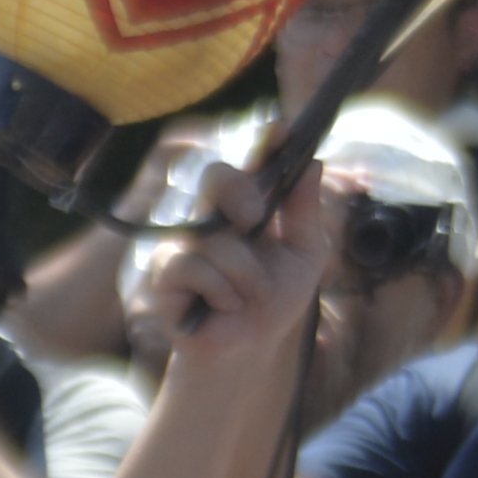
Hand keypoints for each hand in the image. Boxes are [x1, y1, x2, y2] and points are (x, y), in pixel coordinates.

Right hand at [135, 161, 335, 368]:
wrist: (249, 346)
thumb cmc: (274, 299)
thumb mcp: (306, 254)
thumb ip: (306, 212)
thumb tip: (313, 164)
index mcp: (248, 204)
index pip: (254, 163)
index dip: (265, 143)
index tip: (282, 131)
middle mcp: (212, 216)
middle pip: (214, 176)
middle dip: (238, 189)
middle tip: (255, 218)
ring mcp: (183, 242)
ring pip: (213, 237)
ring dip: (245, 273)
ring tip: (250, 296)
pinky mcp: (164, 273)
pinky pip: (193, 266)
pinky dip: (221, 290)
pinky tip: (224, 306)